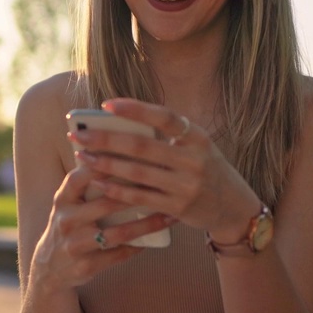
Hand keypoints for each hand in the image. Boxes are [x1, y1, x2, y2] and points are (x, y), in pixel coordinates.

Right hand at [30, 164, 175, 288]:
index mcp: (62, 199)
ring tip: (169, 215)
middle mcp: (66, 220)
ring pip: (118, 232)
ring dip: (147, 224)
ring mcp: (75, 245)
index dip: (104, 165)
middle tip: (164, 185)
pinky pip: (119, 255)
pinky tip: (156, 239)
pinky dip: (139, 246)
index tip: (133, 156)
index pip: (81, 176)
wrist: (50, 268)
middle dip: (137, 194)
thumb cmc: (70, 225)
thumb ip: (86, 182)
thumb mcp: (68, 203)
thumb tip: (119, 152)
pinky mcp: (86, 266)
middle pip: (106, 203)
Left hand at [68, 98, 261, 238]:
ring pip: (137, 173)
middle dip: (105, 139)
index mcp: (198, 137)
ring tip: (82, 157)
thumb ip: (168, 137)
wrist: (235, 208)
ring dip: (105, 164)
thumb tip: (120, 123)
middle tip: (78, 134)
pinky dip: (117, 190)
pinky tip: (98, 182)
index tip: (106, 104)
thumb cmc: (207, 170)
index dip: (135, 109)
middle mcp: (194, 159)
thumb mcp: (197, 147)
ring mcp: (187, 185)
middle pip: (142, 146)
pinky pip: (141, 197)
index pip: (164, 117)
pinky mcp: (179, 208)